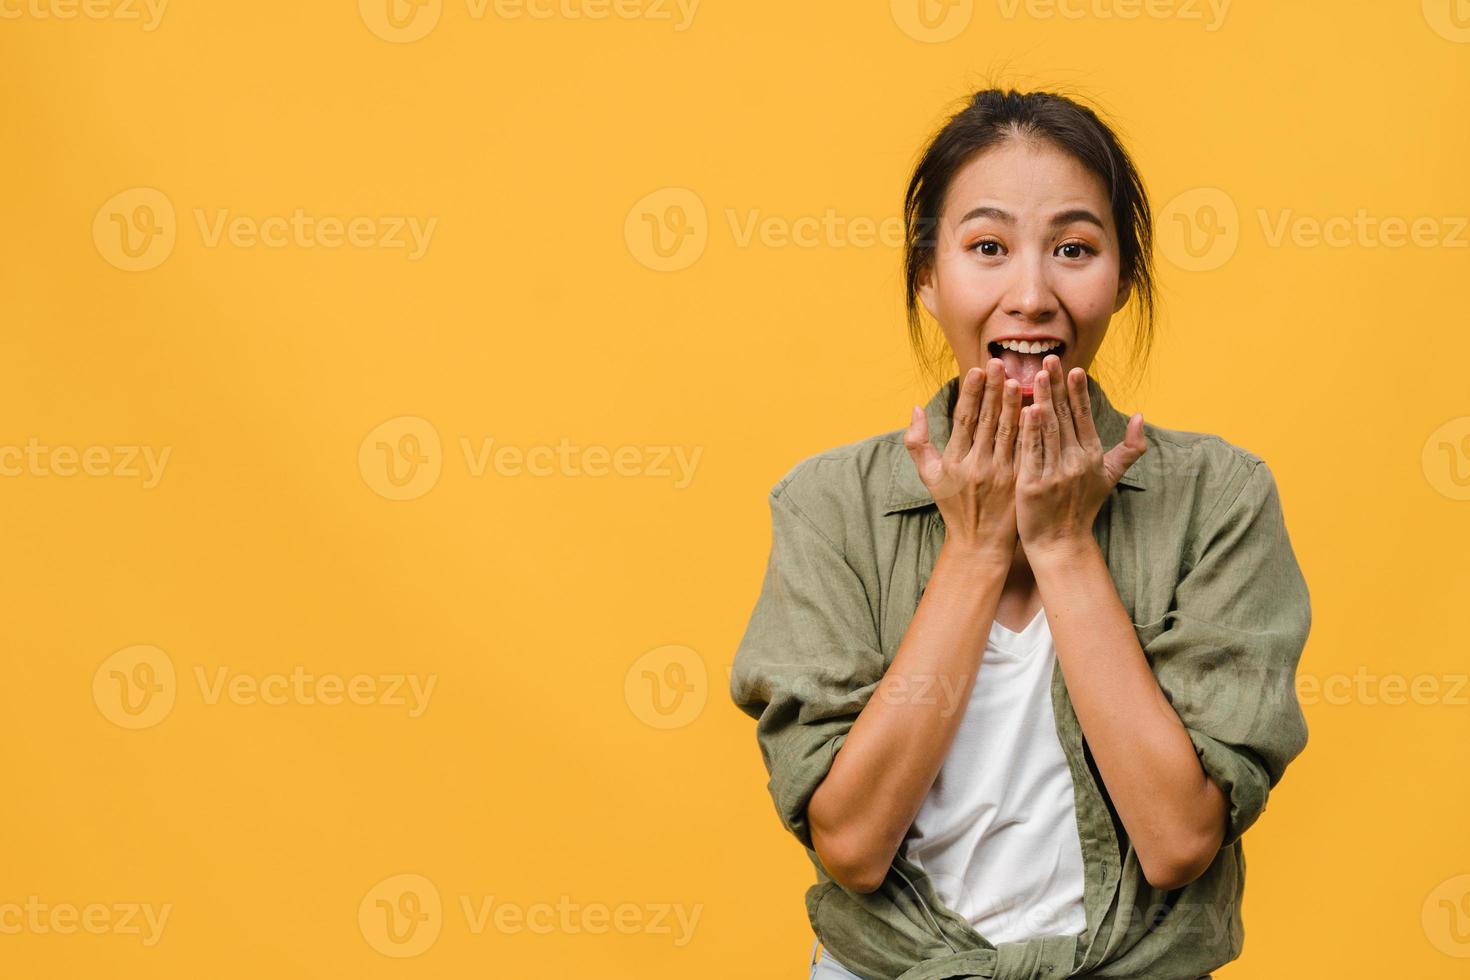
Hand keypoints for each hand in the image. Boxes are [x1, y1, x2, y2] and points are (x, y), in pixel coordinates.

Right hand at [904, 359, 1023, 562]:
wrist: (980, 544)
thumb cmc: (954, 507)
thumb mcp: (929, 477)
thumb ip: (918, 442)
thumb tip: (916, 408)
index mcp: (955, 461)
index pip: (964, 419)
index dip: (971, 393)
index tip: (978, 370)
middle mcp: (977, 466)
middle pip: (988, 421)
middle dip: (995, 390)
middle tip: (1002, 363)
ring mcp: (1001, 475)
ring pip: (1009, 432)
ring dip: (1015, 404)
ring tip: (1021, 379)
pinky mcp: (1020, 482)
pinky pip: (1028, 450)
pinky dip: (1033, 429)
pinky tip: (1040, 409)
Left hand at [1016, 354, 1146, 557]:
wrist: (1061, 544)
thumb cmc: (1081, 508)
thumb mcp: (1109, 478)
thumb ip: (1127, 448)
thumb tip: (1141, 416)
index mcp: (1091, 455)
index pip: (1084, 416)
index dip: (1078, 391)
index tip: (1073, 367)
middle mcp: (1076, 461)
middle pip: (1064, 416)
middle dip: (1056, 386)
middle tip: (1048, 359)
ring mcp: (1055, 472)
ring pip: (1048, 429)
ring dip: (1042, 400)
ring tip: (1035, 375)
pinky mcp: (1034, 485)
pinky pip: (1031, 452)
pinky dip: (1030, 431)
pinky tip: (1025, 410)